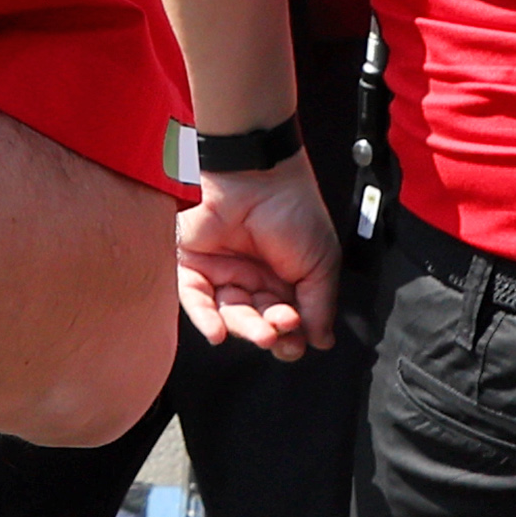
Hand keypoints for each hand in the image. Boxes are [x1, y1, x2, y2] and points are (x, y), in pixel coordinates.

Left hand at [177, 160, 338, 359]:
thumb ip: (320, 305)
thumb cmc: (295, 209)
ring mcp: (222, 272)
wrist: (261, 175)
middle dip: (271, 332)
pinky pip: (194, 297)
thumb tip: (322, 342)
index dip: (291, 336)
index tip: (299, 337)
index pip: (285, 323)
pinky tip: (218, 333)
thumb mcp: (321, 263)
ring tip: (263, 332)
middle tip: (282, 330)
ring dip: (245, 328)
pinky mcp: (193, 262)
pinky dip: (204, 318)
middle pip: (257, 322)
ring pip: (228, 314)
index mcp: (283, 282)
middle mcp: (251, 280)